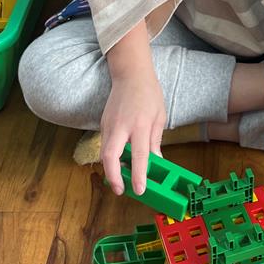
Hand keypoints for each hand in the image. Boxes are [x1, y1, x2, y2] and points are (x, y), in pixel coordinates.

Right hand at [100, 69, 165, 198]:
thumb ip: (155, 141)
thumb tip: (156, 163)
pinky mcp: (103, 124)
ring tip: (121, 180)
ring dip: (111, 169)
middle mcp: (121, 125)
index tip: (140, 190)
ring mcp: (109, 124)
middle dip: (113, 177)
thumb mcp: (160, 117)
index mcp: (140, 124)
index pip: (139, 154)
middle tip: (120, 190)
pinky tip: (119, 163)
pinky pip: (105, 145)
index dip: (138, 174)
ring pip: (104, 153)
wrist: (130, 74)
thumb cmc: (149, 94)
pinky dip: (110, 158)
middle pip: (110, 156)